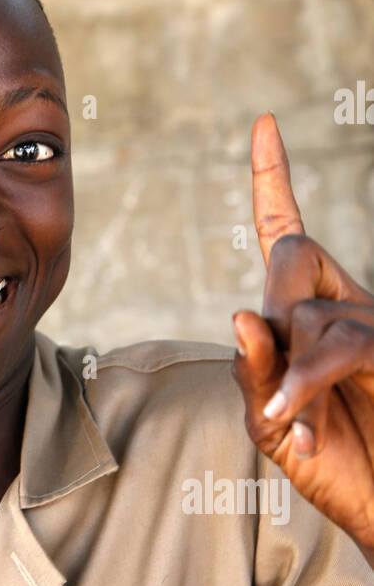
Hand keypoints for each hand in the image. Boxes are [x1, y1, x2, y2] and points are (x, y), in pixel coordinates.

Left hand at [231, 112, 373, 554]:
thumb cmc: (331, 462)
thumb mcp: (270, 420)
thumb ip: (255, 371)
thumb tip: (237, 313)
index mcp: (312, 312)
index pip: (287, 232)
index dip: (274, 179)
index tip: (263, 123)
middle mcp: (348, 304)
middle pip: (290, 256)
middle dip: (272, 312)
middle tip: (279, 390)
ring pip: (309, 312)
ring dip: (292, 379)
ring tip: (296, 430)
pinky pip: (339, 345)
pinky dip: (304, 386)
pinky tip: (295, 429)